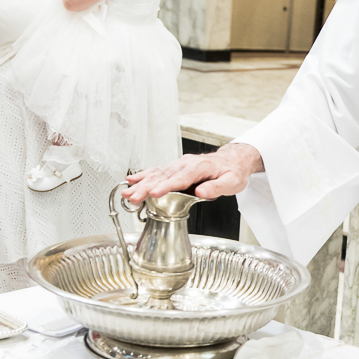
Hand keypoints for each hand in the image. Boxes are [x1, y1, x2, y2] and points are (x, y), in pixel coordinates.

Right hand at [123, 143, 263, 202]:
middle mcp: (186, 164)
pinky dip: (144, 176)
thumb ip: (216, 187)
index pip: (180, 178)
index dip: (166, 186)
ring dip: (141, 184)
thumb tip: (201, 192)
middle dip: (146, 187)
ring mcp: (179, 165)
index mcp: (199, 167)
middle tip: (133, 196)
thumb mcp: (231, 182)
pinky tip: (132, 180)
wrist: (232, 161)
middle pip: (163, 176)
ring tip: (127, 192)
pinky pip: (157, 171)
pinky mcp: (175, 168)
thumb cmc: (232, 172)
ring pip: (157, 174)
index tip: (154, 193)